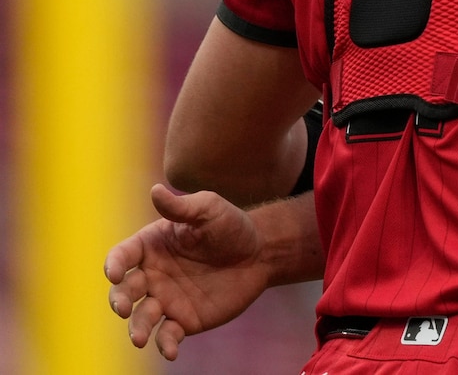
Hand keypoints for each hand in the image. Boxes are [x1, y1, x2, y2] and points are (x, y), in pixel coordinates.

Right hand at [104, 184, 271, 359]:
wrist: (261, 253)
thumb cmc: (232, 226)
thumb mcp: (210, 209)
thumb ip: (182, 206)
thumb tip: (155, 189)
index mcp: (151, 246)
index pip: (122, 256)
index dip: (114, 264)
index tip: (114, 273)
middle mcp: (152, 274)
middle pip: (125, 290)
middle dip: (119, 299)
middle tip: (123, 307)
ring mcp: (166, 299)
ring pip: (141, 316)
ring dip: (136, 327)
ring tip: (138, 337)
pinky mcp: (183, 319)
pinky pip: (167, 335)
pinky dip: (164, 344)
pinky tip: (170, 351)